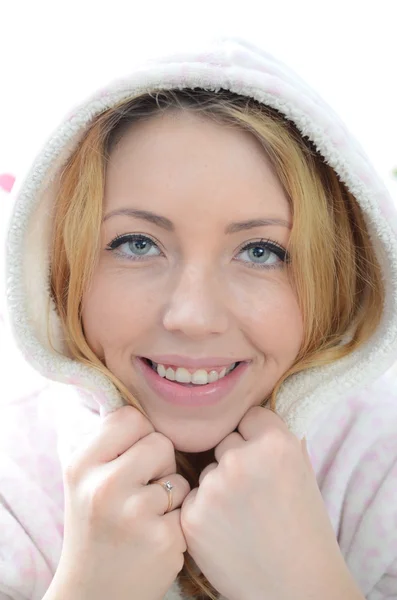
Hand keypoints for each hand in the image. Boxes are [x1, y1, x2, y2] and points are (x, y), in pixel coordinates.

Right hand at [50, 406, 189, 599]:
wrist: (94, 593)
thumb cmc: (96, 526)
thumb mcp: (84, 480)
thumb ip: (109, 443)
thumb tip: (145, 400)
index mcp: (81, 464)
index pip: (130, 417)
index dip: (140, 435)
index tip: (131, 458)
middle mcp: (103, 487)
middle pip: (160, 442)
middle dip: (158, 464)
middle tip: (139, 491)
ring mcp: (133, 514)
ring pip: (178, 476)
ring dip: (170, 494)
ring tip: (145, 516)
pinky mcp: (162, 539)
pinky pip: (188, 506)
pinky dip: (178, 521)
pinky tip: (156, 537)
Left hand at [181, 406, 360, 599]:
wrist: (298, 586)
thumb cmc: (305, 530)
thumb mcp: (302, 472)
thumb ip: (272, 443)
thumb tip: (245, 421)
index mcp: (276, 443)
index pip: (248, 416)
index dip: (253, 436)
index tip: (259, 456)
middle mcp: (242, 458)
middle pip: (224, 442)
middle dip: (234, 460)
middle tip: (252, 493)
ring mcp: (214, 487)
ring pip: (207, 472)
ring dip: (217, 488)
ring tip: (242, 518)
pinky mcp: (193, 515)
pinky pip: (193, 499)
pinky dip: (204, 513)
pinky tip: (225, 533)